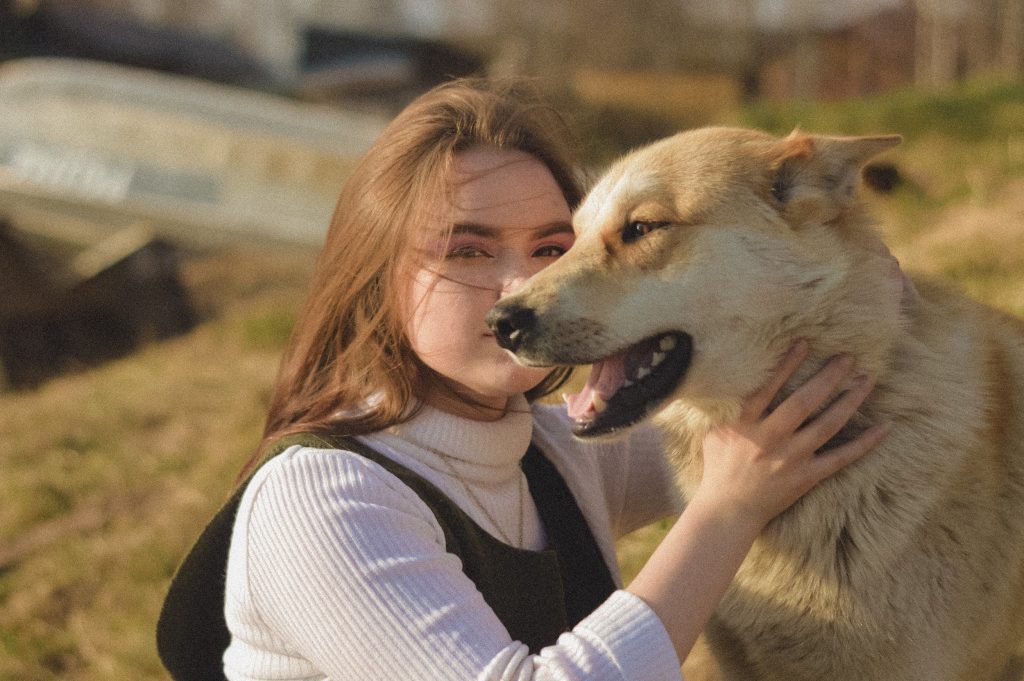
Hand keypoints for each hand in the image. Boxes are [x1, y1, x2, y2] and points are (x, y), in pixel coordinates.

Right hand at [692, 340, 889, 531]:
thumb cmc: (719, 465)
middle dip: (828, 377)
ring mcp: (791, 459)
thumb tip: (738, 376)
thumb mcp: (715, 431)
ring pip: (827, 425)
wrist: (728, 509)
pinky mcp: (807, 477)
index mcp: (746, 424)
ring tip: (866, 380)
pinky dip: (863, 444)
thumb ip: (730, 406)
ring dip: (849, 401)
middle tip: (848, 357)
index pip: (768, 388)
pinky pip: (841, 458)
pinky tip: (883, 428)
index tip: (805, 342)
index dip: (787, 365)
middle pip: (804, 402)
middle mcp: (770, 439)